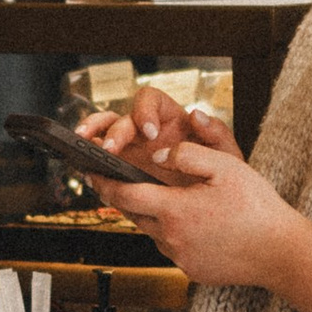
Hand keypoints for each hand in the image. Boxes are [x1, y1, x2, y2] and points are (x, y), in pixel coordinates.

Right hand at [82, 96, 235, 169]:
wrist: (214, 211)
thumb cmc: (221, 178)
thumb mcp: (227, 157)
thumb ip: (217, 133)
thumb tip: (196, 114)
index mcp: (170, 119)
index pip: (150, 100)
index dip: (145, 111)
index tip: (149, 132)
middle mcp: (146, 131)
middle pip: (123, 117)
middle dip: (115, 130)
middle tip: (112, 149)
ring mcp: (130, 149)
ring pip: (103, 131)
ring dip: (92, 133)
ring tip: (84, 144)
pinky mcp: (120, 170)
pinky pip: (100, 160)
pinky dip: (90, 160)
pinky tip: (87, 170)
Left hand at [96, 130, 306, 291]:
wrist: (280, 253)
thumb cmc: (257, 208)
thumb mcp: (226, 166)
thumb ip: (186, 154)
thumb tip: (157, 155)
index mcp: (174, 210)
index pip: (123, 195)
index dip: (104, 182)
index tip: (92, 173)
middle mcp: (170, 238)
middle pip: (134, 215)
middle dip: (126, 198)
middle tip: (122, 181)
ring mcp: (180, 258)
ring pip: (153, 232)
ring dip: (153, 216)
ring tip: (167, 199)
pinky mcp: (191, 271)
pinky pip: (172, 248)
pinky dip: (173, 234)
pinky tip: (194, 223)